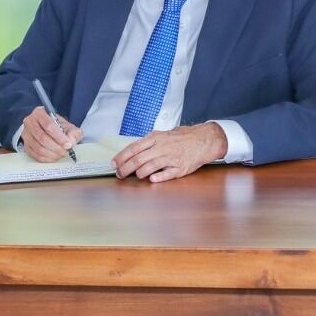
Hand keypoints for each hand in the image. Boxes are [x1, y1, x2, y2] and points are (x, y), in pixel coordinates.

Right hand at [21, 106, 82, 161]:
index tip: (68, 144)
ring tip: (61, 154)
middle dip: (56, 147)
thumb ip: (73, 132)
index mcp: (39, 112)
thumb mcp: (67, 125)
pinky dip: (46, 158)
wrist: (48, 129)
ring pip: (38, 148)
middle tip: (65, 151)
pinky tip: (54, 157)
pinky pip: (35, 155)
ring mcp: (26, 134)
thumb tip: (71, 142)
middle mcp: (30, 122)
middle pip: (42, 137)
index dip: (59, 136)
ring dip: (52, 154)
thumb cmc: (57, 127)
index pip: (48, 125)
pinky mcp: (25, 145)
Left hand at [112, 123, 227, 182]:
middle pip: (138, 159)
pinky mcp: (180, 168)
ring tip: (134, 176)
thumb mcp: (163, 135)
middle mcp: (162, 147)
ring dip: (139, 173)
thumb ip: (149, 143)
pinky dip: (158, 177)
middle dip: (126, 168)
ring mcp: (171, 158)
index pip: (134, 148)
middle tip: (119, 174)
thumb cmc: (181, 138)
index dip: (122, 157)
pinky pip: (167, 174)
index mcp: (156, 138)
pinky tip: (151, 180)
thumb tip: (132, 151)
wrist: (202, 140)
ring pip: (150, 166)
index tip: (113, 163)